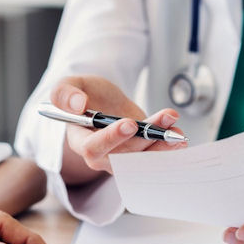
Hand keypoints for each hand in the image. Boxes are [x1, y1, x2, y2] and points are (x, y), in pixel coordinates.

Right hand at [51, 75, 185, 180]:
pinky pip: (152, 157)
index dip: (111, 139)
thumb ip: (64, 93)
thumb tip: (77, 105)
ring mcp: (121, 157)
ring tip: (176, 130)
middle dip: (145, 139)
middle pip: (123, 156)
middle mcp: (101, 155)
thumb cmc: (85, 94)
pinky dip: (167, 147)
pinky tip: (178, 135)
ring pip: (142, 159)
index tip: (129, 124)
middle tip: (164, 123)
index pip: (92, 147)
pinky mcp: (138, 154)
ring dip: (162, 145)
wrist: (103, 100)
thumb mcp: (70, 85)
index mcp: (79, 140)